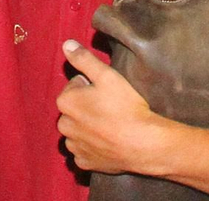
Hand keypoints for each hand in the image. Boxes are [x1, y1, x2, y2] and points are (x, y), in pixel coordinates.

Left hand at [56, 41, 166, 176]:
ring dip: (87, 127)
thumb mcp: (106, 75)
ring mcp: (75, 147)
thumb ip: (84, 58)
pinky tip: (107, 142)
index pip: (74, 86)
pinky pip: (84, 151)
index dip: (90, 86)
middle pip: (74, 109)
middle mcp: (64, 126)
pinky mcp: (86, 163)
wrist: (144, 144)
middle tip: (109, 108)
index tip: (106, 92)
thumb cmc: (125, 107)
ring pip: (77, 130)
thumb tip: (66, 44)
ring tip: (109, 125)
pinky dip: (92, 146)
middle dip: (86, 106)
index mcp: (65, 102)